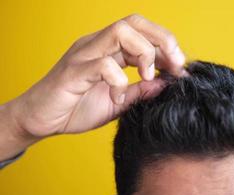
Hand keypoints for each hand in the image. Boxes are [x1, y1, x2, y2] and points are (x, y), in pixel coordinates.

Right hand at [0, 14, 185, 160]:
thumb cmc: (77, 108)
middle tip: (175, 65)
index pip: (143, 32)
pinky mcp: (73, 72)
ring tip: (147, 77)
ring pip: (120, 32)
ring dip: (143, 54)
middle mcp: (98, 45)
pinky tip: (117, 99)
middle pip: (134, 22)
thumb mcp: (118, 102)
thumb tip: (165, 83)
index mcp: (110, 50)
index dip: (166, 46)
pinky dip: (118, 81)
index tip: (179, 69)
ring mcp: (84, 55)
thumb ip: (140, 91)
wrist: (41, 120)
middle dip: (162, 40)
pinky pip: (102, 65)